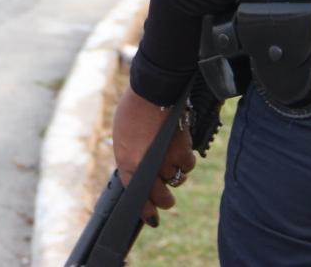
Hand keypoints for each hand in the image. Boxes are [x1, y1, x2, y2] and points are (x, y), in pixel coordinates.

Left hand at [111, 87, 196, 226]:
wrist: (151, 92)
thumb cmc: (133, 111)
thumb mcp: (123, 137)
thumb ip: (132, 157)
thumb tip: (140, 170)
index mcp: (127, 163)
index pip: (136, 196)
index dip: (146, 210)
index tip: (152, 219)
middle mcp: (147, 167)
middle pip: (162, 197)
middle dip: (165, 200)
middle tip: (166, 198)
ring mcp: (166, 159)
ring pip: (177, 179)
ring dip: (175, 175)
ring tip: (170, 161)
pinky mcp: (182, 150)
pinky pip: (187, 164)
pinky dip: (185, 160)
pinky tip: (180, 150)